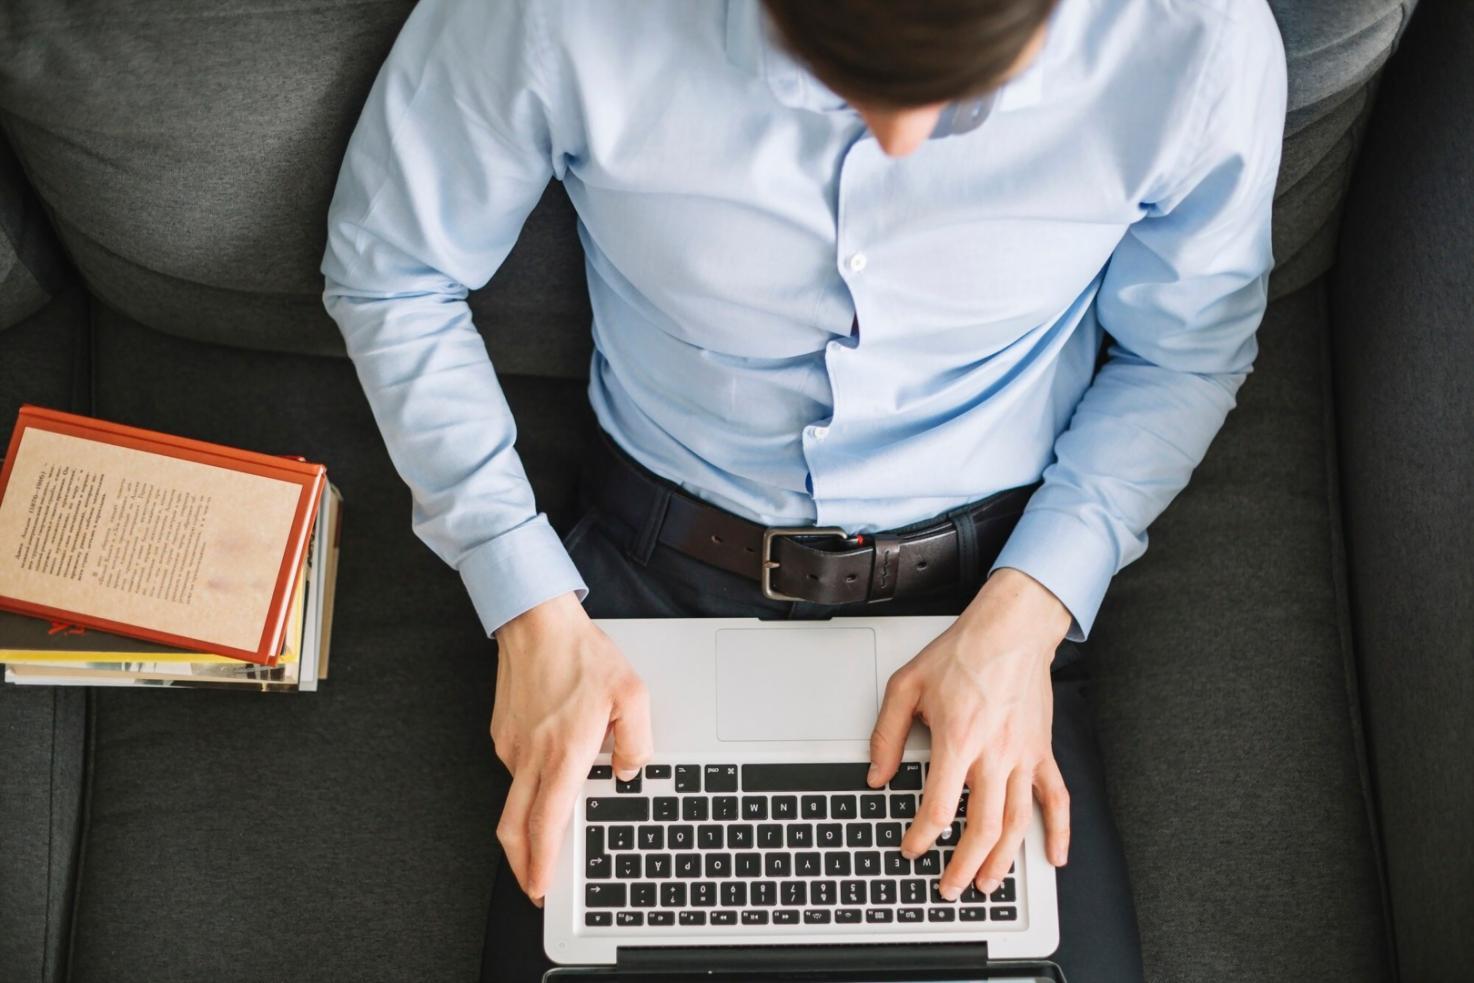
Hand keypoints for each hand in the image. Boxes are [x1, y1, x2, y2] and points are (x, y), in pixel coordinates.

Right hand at [491, 592, 652, 905]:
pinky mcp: (502, 733)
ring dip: (528, 822)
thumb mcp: (632, 695)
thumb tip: (630, 771)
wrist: (537, 622)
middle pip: (514, 828)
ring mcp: (512, 745)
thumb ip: (638, 742)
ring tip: (549, 831)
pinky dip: (527, 786)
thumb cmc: (582, 654)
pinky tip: (548, 777)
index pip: (545, 823)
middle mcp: (531, 756)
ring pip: (515, 799)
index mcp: (563, 753)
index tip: (540, 887)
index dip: (541, 863)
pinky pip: (515, 770)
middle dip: (521, 864)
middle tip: (533, 883)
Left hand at [868, 568, 1072, 899]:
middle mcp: (994, 753)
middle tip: (949, 886)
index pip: (938, 806)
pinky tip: (1054, 856)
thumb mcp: (907, 685)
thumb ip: (888, 734)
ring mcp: (1023, 755)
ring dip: (1003, 860)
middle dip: (964, 865)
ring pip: (1017, 822)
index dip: (922, 836)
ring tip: (988, 884)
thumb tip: (877, 775)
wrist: (1011, 629)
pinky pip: (1057, 797)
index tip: (912, 848)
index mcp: (958, 739)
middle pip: (982, 826)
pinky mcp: (1042, 751)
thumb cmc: (963, 652)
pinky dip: (1059, 830)